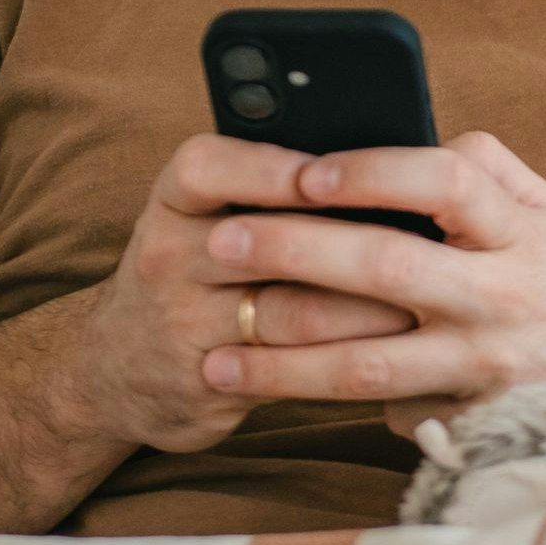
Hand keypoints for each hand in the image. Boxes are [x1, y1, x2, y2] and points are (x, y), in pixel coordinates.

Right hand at [72, 135, 427, 455]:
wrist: (118, 367)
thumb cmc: (203, 271)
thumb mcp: (212, 217)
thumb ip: (281, 190)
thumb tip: (397, 164)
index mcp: (177, 198)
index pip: (211, 167)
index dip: (275, 170)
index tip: (334, 175)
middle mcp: (168, 253)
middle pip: (267, 243)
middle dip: (354, 243)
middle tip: (427, 244)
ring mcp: (181, 321)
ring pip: (290, 310)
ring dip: (367, 309)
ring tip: (427, 302)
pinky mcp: (204, 380)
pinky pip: (288, 368)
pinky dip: (344, 359)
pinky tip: (392, 353)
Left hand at [192, 130, 545, 435]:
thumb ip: (486, 170)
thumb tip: (409, 136)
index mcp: (521, 231)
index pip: (445, 182)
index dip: (371, 173)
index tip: (305, 171)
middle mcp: (502, 296)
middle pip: (386, 268)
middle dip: (296, 253)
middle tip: (223, 242)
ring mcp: (483, 365)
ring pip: (367, 364)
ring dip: (281, 360)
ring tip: (213, 352)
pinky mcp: (468, 420)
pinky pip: (385, 410)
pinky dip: (326, 401)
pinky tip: (263, 394)